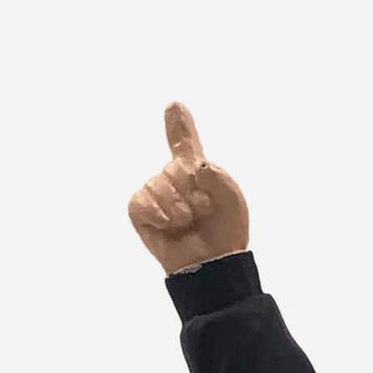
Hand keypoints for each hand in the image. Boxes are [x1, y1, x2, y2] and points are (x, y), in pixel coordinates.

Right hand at [128, 102, 250, 271]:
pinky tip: (170, 225)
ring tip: (189, 223)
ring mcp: (155, 193)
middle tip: (203, 213)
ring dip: (179, 207)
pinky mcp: (140, 210)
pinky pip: (143, 201)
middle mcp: (172, 178)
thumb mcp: (232, 201)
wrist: (212, 265)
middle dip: (193, 192)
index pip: (184, 142)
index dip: (179, 125)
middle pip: (176, 168)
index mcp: (197, 172)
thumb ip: (218, 176)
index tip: (174, 107)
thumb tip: (195, 168)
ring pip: (159, 184)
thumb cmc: (224, 234)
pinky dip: (159, 214)